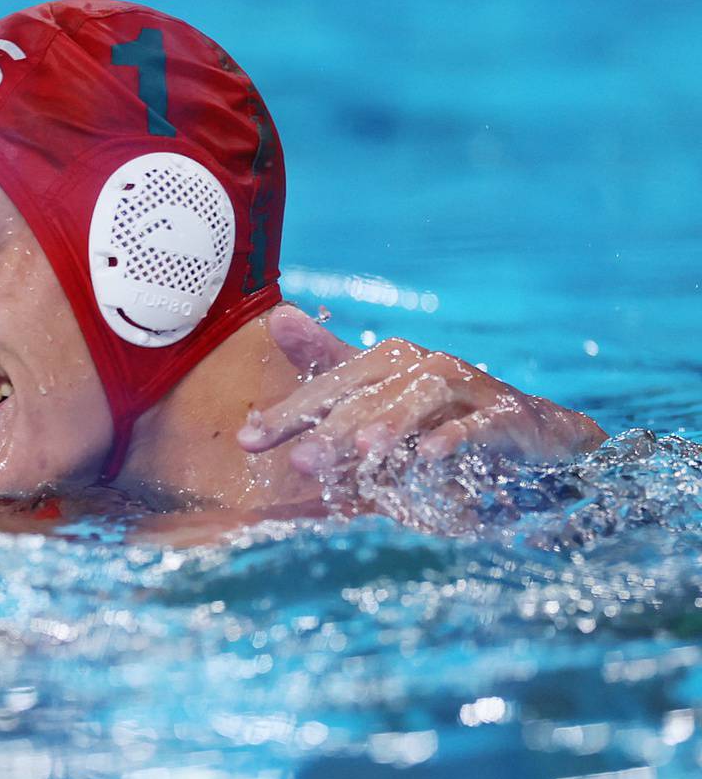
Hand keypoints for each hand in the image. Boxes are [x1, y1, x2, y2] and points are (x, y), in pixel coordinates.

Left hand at [239, 305, 605, 477]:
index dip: (287, 414)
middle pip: (368, 396)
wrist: (531, 435)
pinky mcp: (505, 415)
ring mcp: (466, 388)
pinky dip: (454, 438)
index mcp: (386, 362)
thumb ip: (329, 360)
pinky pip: (477, 425)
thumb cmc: (439, 413)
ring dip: (393, 425)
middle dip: (333, 429)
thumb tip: (277, 316)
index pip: (326, 387)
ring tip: (365, 452)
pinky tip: (429, 457)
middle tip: (300, 462)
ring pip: (421, 402)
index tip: (247, 441)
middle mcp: (422, 366)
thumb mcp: (379, 389)